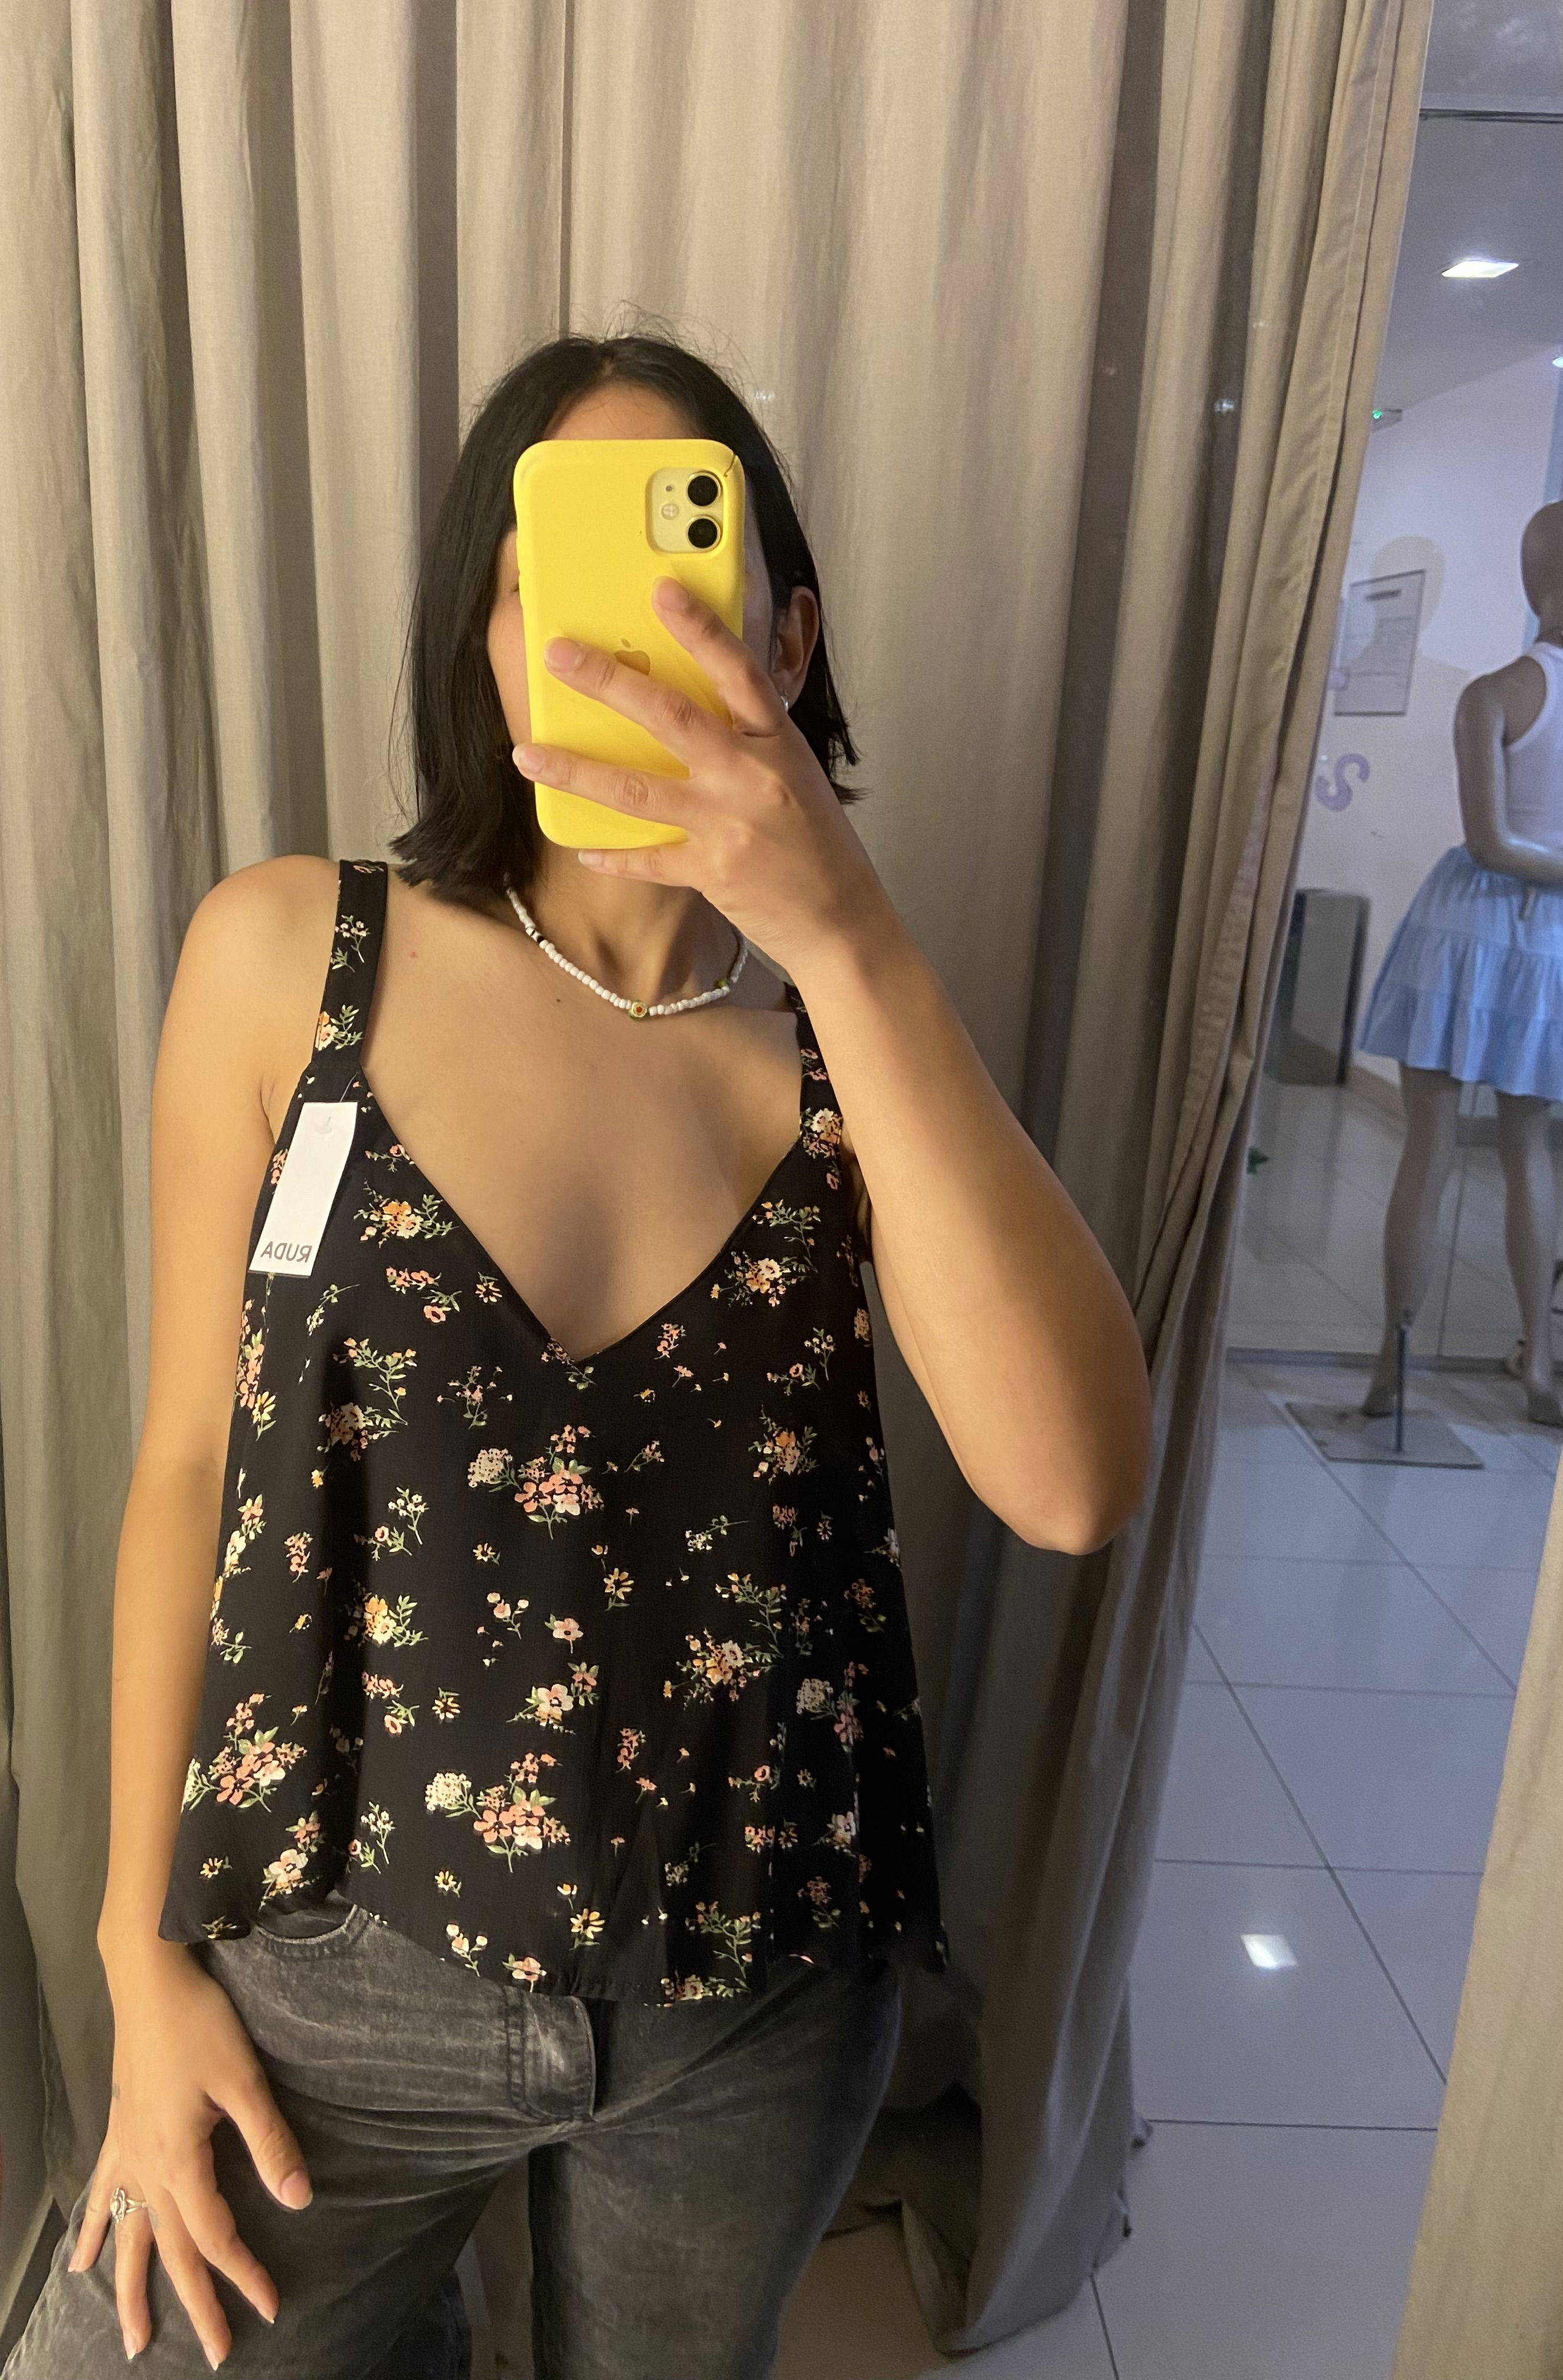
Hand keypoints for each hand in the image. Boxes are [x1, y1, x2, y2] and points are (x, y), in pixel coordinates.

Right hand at [70, 1944, 311, 2365]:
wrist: (149, 1979)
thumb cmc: (200, 2023)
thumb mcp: (244, 2081)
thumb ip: (270, 2142)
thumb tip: (299, 2199)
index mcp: (180, 2162)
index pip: (216, 2236)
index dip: (243, 2274)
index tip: (270, 2306)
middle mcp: (146, 2169)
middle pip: (172, 2251)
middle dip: (194, 2304)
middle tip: (213, 2354)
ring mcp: (127, 2153)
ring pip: (129, 2237)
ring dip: (131, 2290)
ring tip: (131, 2340)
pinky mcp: (119, 2132)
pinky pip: (103, 2195)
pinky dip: (94, 2231)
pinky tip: (80, 2265)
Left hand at [512, 576, 894, 977]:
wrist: (842, 918)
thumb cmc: (818, 843)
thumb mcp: (795, 773)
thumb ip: (747, 739)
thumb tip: (687, 706)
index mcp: (778, 743)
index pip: (738, 671)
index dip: (700, 629)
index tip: (661, 591)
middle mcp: (752, 777)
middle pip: (672, 717)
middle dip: (609, 682)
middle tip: (560, 656)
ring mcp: (730, 825)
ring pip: (639, 789)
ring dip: (578, 770)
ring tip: (529, 754)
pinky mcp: (712, 873)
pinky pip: (650, 859)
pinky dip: (615, 856)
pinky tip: (583, 849)